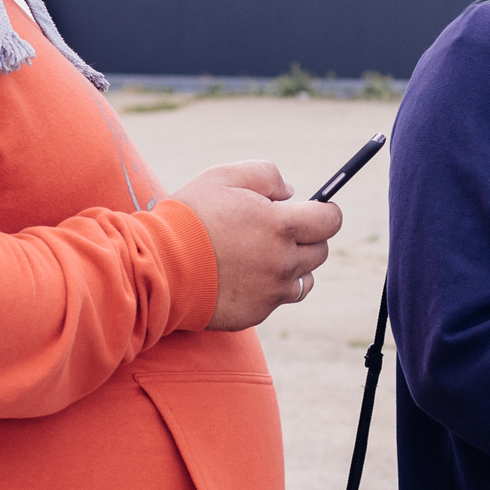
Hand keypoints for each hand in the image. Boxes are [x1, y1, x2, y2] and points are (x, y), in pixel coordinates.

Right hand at [169, 162, 342, 330]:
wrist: (158, 266)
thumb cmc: (190, 217)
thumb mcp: (224, 176)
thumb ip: (266, 175)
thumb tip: (291, 192)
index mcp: (281, 226)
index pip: (330, 220)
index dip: (325, 212)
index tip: (313, 210)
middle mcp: (283, 262)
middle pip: (320, 251)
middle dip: (307, 237)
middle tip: (278, 230)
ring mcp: (271, 292)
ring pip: (304, 279)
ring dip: (293, 267)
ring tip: (262, 255)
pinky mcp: (257, 313)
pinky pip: (277, 299)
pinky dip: (269, 288)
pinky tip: (243, 276)